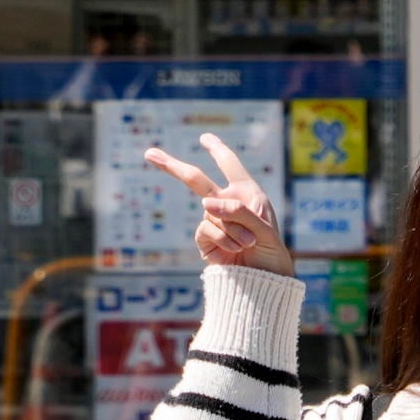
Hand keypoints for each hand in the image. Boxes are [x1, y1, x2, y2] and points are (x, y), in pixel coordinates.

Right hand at [140, 130, 291, 275]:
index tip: (204, 137)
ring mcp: (215, 221)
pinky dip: (223, 237)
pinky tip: (237, 248)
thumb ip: (237, 210)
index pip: (229, 165)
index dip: (216, 149)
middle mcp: (228, 203)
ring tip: (248, 242)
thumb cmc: (270, 250)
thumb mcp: (263, 227)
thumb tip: (203, 203)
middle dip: (171, 166)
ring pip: (211, 211)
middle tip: (149, 153)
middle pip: (196, 180)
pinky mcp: (206, 241)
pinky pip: (207, 228)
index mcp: (246, 193)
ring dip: (232, 227)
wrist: (264, 282)